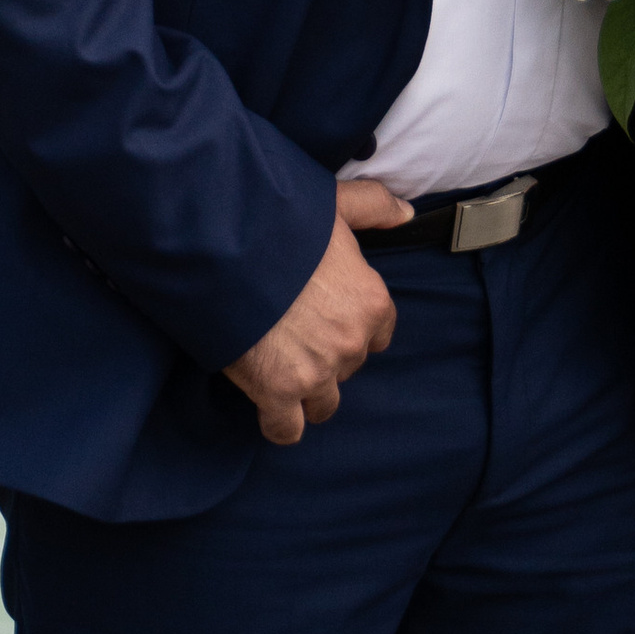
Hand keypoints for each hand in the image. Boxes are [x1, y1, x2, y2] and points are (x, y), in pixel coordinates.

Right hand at [223, 177, 410, 443]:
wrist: (227, 245)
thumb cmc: (282, 221)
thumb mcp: (335, 204)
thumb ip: (374, 207)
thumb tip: (407, 213)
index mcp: (371, 302)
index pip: (378, 333)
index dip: (353, 325)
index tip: (328, 315)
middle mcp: (350, 342)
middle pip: (348, 366)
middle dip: (326, 354)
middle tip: (294, 330)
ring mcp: (316, 372)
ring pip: (324, 404)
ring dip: (307, 391)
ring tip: (281, 366)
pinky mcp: (278, 392)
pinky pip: (287, 429)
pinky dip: (278, 422)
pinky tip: (267, 403)